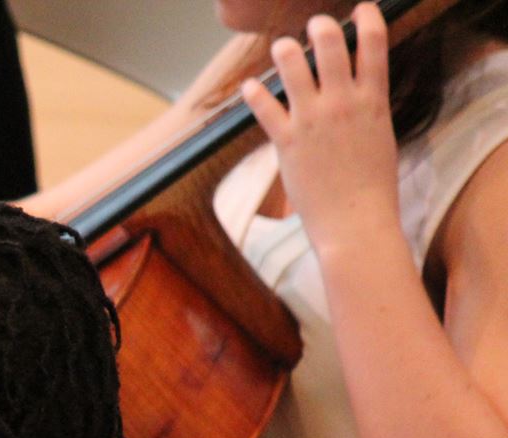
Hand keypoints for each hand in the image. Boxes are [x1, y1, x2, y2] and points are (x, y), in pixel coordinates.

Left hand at [242, 4, 401, 255]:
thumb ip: (367, 109)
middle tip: (314, 25)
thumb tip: (358, 92)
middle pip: (330, 45)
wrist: (356, 223)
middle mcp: (344, 103)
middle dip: (320, 27)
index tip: (361, 8)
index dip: (367, 19)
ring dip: (285, 50)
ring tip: (282, 47)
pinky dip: (254, 92)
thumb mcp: (380, 137)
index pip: (374, 44)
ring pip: (294, 66)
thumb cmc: (371, 187)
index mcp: (374, 101)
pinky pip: (264, 106)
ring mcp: (313, 120)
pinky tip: (250, 85)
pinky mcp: (287, 141)